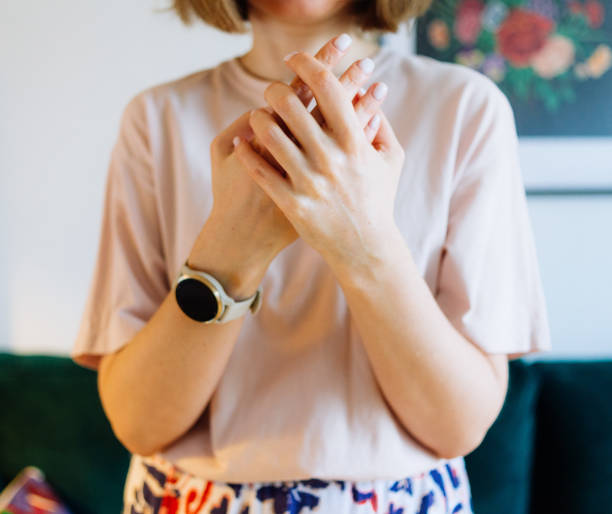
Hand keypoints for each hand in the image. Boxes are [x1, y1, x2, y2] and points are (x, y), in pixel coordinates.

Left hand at [236, 51, 405, 277]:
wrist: (366, 248)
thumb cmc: (378, 200)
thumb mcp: (390, 160)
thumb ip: (381, 125)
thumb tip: (371, 93)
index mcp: (355, 143)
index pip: (327, 87)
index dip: (308, 63)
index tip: (295, 58)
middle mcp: (331, 159)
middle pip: (291, 106)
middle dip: (275, 89)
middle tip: (271, 89)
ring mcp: (309, 182)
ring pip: (270, 136)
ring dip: (258, 118)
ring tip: (258, 116)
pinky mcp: (293, 204)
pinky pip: (261, 171)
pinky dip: (247, 153)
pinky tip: (242, 143)